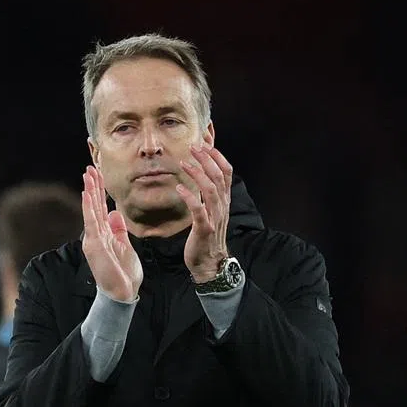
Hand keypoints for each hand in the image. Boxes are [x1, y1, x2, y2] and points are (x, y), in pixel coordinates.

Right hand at [81, 166, 142, 302]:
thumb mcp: (124, 246)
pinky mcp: (94, 245)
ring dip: (89, 191)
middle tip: (90, 167)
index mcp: (104, 234)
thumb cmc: (124, 273)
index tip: (98, 174)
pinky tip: (87, 194)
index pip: (101, 208)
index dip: (100, 191)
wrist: (122, 292)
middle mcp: (96, 234)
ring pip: (91, 210)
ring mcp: (94, 239)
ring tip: (87, 175)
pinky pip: (91, 222)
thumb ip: (119, 229)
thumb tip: (115, 212)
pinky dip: (89, 207)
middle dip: (93, 186)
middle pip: (95, 205)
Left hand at [178, 144, 232, 282]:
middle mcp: (222, 207)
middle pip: (218, 177)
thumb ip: (209, 196)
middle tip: (193, 147)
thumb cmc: (206, 236)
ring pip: (210, 190)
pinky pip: (198, 209)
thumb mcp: (211, 212)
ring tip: (184, 163)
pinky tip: (179, 188)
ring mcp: (214, 217)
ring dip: (197, 174)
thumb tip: (202, 176)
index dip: (217, 157)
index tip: (205, 145)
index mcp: (224, 201)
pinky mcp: (204, 228)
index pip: (226, 173)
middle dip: (206, 160)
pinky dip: (189, 197)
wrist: (209, 262)